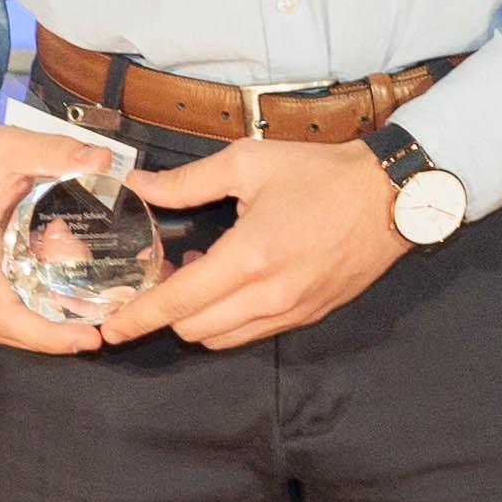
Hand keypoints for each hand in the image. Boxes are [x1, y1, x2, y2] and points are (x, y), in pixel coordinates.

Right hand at [0, 120, 154, 355]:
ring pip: (2, 331)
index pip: (5, 313)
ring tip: (84, 331)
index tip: (85, 337)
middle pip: (8, 330)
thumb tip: (101, 160)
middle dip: (52, 341)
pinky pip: (0, 320)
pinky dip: (29, 326)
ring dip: (41, 337)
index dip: (45, 334)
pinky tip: (61, 317)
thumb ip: (55, 151)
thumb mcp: (9, 147)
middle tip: (96, 337)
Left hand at [126, 131, 400, 350]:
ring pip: (221, 338)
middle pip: (193, 328)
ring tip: (197, 276)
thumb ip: (188, 182)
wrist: (390, 196)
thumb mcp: (248, 163)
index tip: (111, 328)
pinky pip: (252, 333)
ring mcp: (290, 312)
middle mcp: (269, 296)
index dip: (138, 318)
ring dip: (197, 317)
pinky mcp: (308, 317)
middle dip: (165, 311)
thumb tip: (140, 186)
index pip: (178, 303)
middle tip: (159, 275)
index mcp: (249, 257)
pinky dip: (229, 318)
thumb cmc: (319, 174)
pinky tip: (232, 282)